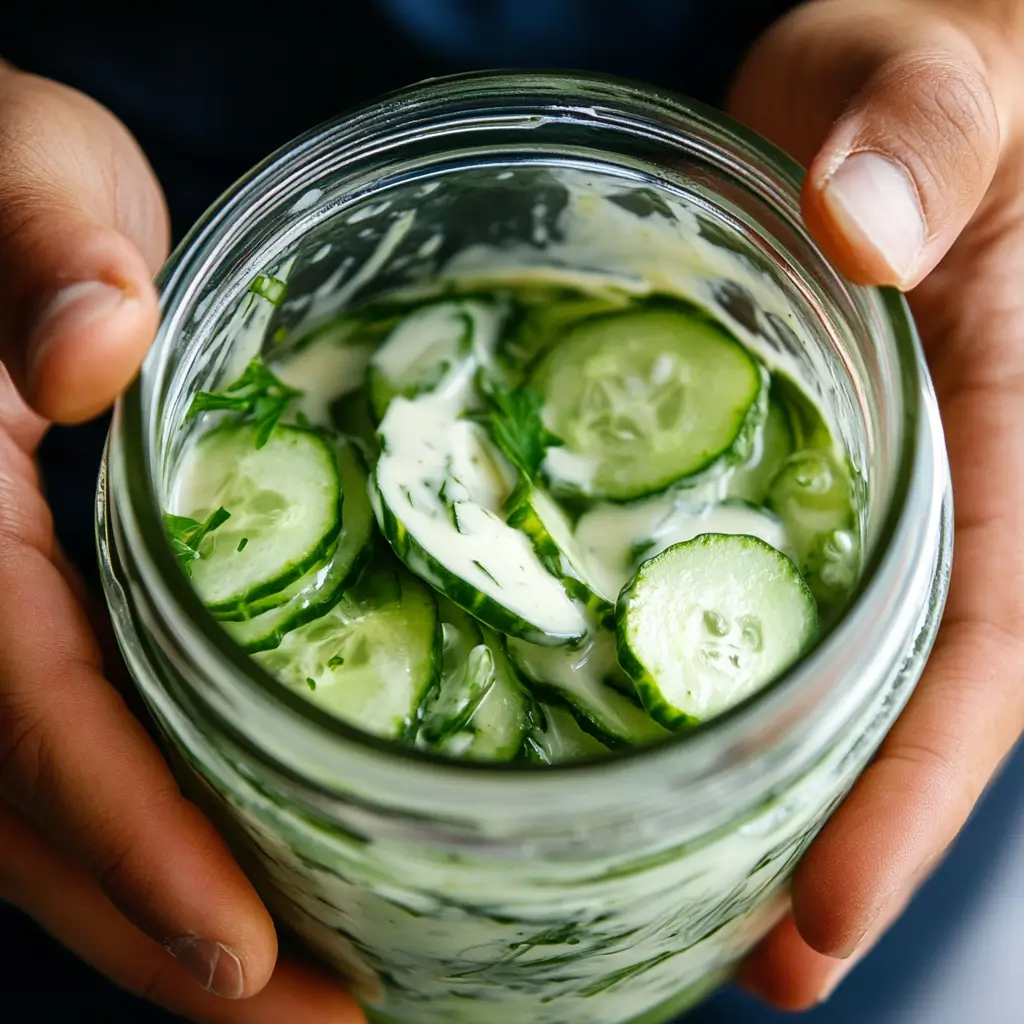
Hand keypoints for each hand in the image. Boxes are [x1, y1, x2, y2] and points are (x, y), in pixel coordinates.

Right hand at [0, 62, 361, 1021]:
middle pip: (43, 819)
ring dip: (180, 918)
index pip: (24, 716)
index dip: (131, 838)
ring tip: (328, 992)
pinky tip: (273, 871)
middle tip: (334, 1019)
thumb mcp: (14, 176)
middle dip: (176, 935)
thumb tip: (97, 337)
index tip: (246, 956)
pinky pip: (96, 757)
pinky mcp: (47, 623)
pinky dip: (178, 837)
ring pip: (61, 817)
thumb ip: (38, 250)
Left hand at [728, 0, 1023, 1005]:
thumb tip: (867, 222)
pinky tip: (634, 735)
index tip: (824, 916)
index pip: (982, 657)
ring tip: (673, 902)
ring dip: (765, 793)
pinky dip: (710, 681)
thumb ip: (933, 128)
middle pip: (902, 710)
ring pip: (832, 678)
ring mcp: (861, 506)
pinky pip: (753, 599)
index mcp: (1013, 440)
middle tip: (739, 964)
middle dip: (829, 841)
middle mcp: (945, 503)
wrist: (873, 97)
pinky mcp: (776, 483)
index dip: (908, 794)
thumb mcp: (958, 78)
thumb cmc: (951, 82)